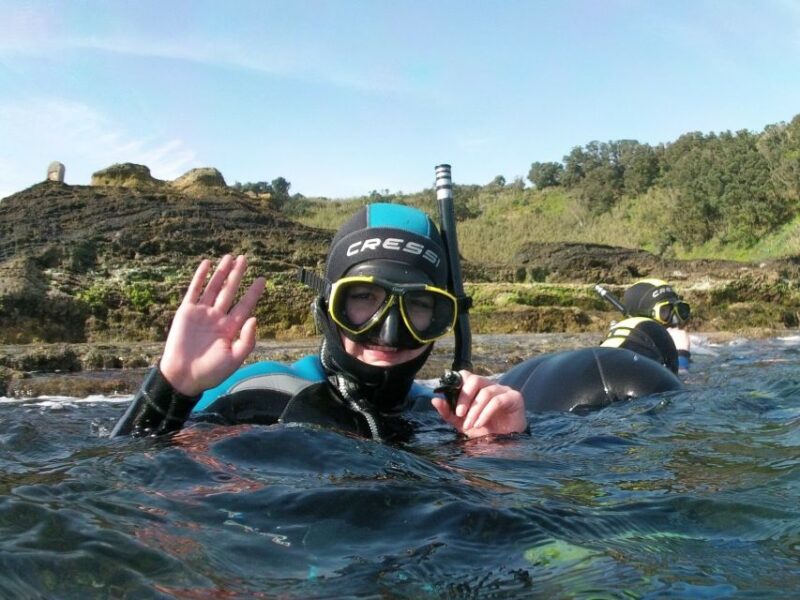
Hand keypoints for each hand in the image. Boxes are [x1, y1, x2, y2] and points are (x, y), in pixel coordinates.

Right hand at [159, 255, 265, 395]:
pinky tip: (207, 264)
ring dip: (221, 272)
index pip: (245, 306)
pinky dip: (200, 277)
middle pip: (230, 291)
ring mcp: (202, 313)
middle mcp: (217, 318)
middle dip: (237, 275)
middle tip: (245, 259)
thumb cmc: (211, 372)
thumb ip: (247, 340)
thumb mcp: (234, 358)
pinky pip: (194, 291)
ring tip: (229, 257)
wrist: (183, 376)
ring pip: (214, 287)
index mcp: (231, 329)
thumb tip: (255, 318)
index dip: (253, 293)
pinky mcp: (186, 312)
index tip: (262, 280)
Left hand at [432, 370, 526, 437]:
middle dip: (464, 397)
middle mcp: (490, 385)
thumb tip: (434, 400)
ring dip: (474, 410)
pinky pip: (497, 400)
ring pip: (485, 392)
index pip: (465, 375)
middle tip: (459, 414)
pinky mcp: (514, 397)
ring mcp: (503, 390)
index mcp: (477, 388)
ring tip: (469, 425)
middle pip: (475, 379)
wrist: (504, 443)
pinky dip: (485, 413)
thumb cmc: (484, 429)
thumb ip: (448, 412)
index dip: (456, 385)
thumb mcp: (462, 423)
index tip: (450, 401)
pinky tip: (480, 424)